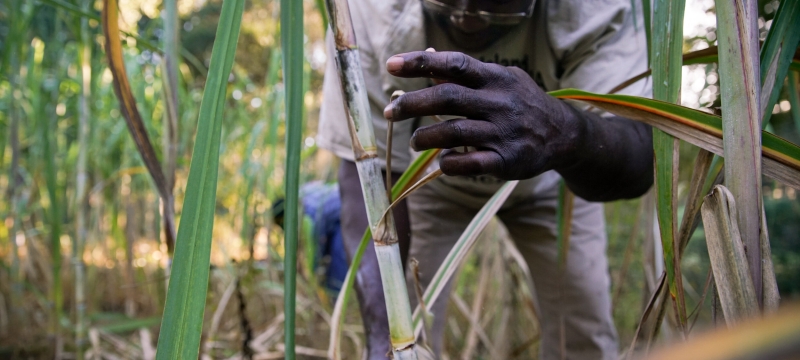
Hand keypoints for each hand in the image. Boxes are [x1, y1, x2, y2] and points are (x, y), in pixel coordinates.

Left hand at [383, 51, 584, 179]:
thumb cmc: (522, 104)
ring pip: (454, 132)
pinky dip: (449, 163)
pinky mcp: (506, 161)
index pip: (455, 64)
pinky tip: (442, 161)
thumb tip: (428, 63)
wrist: (563, 135)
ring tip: (414, 142)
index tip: (391, 65)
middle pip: (447, 97)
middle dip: (412, 104)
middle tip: (389, 111)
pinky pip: (469, 164)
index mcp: (495, 78)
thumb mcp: (501, 81)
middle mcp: (499, 102)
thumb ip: (467, 75)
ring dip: (425, 137)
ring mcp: (503, 133)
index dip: (420, 63)